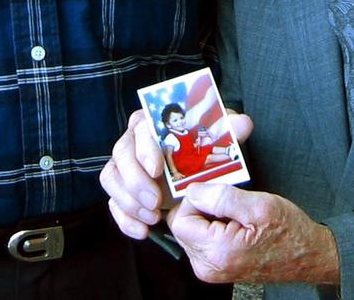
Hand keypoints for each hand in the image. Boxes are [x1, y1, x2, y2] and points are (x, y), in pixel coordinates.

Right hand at [100, 107, 252, 239]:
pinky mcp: (122, 190)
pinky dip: (125, 219)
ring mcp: (125, 166)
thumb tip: (242, 124)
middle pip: (121, 155)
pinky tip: (143, 230)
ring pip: (111, 179)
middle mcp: (133, 141)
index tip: (158, 169)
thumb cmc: (203, 148)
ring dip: (129, 201)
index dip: (145, 149)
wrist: (195, 169)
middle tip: (156, 201)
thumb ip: (228, 130)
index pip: (140, 128)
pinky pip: (113, 203)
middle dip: (136, 181)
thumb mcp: (218, 138)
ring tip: (153, 216)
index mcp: (152, 123)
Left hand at [168, 183, 339, 285]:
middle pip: (183, 226)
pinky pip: (201, 239)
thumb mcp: (258, 205)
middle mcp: (209, 267)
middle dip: (201, 208)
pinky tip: (234, 225)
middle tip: (229, 205)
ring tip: (235, 216)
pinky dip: (213, 227)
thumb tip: (193, 190)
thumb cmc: (289, 233)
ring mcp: (211, 269)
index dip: (195, 200)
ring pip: (191, 231)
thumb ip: (220, 197)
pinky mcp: (216, 267)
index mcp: (217, 252)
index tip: (215, 194)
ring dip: (208, 217)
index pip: (180, 219)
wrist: (306, 255)